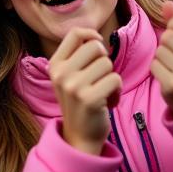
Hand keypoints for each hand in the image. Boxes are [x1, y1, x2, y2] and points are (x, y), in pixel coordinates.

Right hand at [49, 28, 121, 154]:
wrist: (79, 137)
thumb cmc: (80, 102)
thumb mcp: (68, 77)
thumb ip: (76, 56)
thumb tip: (95, 36)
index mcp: (54, 65)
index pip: (75, 34)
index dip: (92, 35)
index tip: (98, 46)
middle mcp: (61, 74)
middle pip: (95, 46)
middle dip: (104, 60)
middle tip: (100, 77)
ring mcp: (73, 86)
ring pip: (107, 64)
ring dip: (111, 78)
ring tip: (103, 92)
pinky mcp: (89, 99)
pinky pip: (115, 80)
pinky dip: (117, 92)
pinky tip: (108, 103)